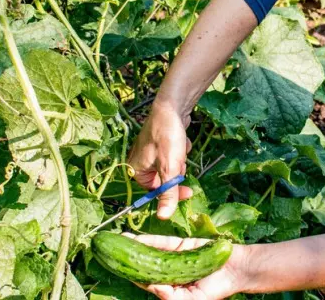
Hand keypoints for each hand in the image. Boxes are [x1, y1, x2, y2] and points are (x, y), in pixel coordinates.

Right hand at [127, 103, 193, 218]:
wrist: (172, 106)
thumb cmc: (166, 136)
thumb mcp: (169, 167)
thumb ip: (168, 193)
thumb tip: (164, 217)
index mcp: (135, 171)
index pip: (155, 193)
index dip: (172, 192)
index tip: (189, 191)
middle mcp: (140, 163)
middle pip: (164, 180)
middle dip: (176, 171)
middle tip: (180, 160)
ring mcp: (150, 153)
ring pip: (171, 168)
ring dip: (180, 160)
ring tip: (179, 147)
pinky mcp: (161, 145)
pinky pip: (174, 156)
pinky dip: (180, 150)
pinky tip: (180, 140)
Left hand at [127, 234, 246, 299]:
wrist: (236, 270)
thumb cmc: (216, 289)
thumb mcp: (193, 299)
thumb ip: (171, 296)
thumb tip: (152, 287)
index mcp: (170, 288)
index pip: (146, 282)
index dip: (131, 276)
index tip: (115, 269)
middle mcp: (168, 272)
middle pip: (144, 265)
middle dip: (127, 259)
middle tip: (108, 253)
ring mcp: (173, 257)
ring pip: (150, 252)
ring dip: (134, 246)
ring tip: (118, 240)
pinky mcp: (181, 244)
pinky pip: (162, 243)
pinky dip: (148, 240)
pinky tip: (135, 238)